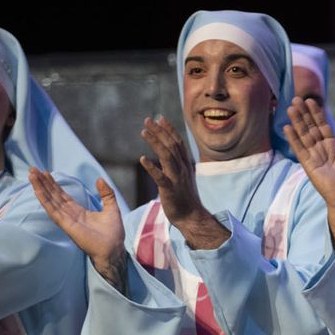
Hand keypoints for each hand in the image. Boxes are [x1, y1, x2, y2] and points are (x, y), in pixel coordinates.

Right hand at [29, 168, 127, 291]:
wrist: (114, 249)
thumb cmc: (114, 233)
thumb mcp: (111, 208)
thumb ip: (106, 193)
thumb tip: (99, 179)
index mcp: (79, 212)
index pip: (62, 195)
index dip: (53, 184)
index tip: (45, 173)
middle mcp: (70, 215)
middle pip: (53, 196)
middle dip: (43, 183)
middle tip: (33, 169)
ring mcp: (66, 220)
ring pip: (50, 201)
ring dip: (40, 188)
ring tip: (31, 175)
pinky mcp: (66, 225)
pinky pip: (53, 211)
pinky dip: (44, 200)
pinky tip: (37, 190)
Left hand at [139, 116, 227, 249]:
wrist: (191, 216)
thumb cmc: (185, 197)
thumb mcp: (183, 176)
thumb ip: (177, 164)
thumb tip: (170, 153)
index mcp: (185, 165)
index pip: (178, 142)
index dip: (169, 129)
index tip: (160, 118)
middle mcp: (182, 168)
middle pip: (171, 145)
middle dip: (160, 131)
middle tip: (148, 120)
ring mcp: (177, 178)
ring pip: (166, 156)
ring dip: (155, 142)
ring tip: (144, 132)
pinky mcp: (169, 189)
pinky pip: (160, 177)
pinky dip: (151, 167)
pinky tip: (142, 159)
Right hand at [284, 97, 334, 248]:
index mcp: (334, 147)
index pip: (323, 126)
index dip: (317, 114)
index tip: (311, 101)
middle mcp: (322, 150)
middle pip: (311, 128)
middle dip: (304, 113)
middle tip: (297, 98)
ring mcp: (315, 157)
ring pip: (304, 135)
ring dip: (297, 121)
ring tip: (291, 107)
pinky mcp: (309, 165)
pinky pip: (300, 149)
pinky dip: (293, 138)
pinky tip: (287, 127)